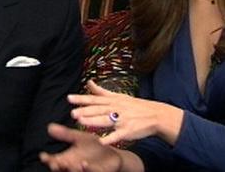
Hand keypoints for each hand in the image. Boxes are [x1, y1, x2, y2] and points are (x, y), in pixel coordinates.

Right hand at [40, 123, 121, 171]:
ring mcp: (84, 171)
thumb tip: (49, 126)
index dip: (48, 159)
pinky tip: (84, 163)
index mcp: (68, 158)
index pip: (54, 160)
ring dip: (70, 170)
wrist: (114, 154)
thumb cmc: (94, 147)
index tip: (43, 156)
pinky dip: (86, 169)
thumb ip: (66, 134)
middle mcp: (74, 166)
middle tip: (54, 164)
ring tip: (68, 164)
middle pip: (62, 169)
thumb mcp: (79, 138)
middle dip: (56, 167)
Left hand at [69, 80, 183, 144]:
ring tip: (81, 122)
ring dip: (93, 121)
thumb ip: (101, 91)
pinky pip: (118, 135)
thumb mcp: (118, 96)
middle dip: (86, 111)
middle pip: (99, 109)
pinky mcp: (128, 131)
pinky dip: (110, 138)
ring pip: (106, 120)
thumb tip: (88, 82)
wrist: (155, 115)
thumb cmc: (135, 106)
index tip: (69, 98)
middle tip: (72, 113)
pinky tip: (101, 141)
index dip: (82, 99)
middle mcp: (117, 108)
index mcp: (113, 100)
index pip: (95, 99)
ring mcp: (122, 120)